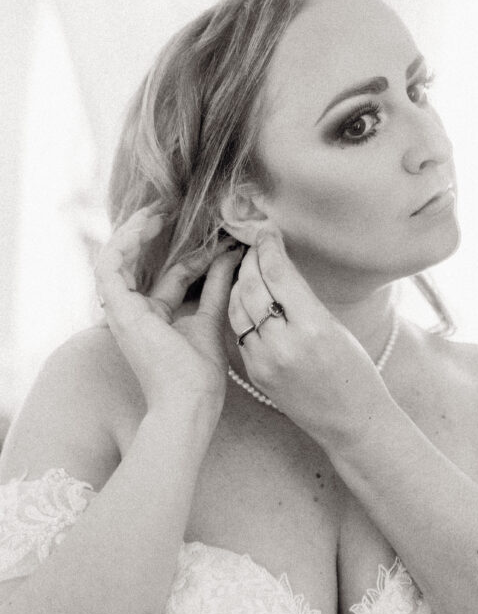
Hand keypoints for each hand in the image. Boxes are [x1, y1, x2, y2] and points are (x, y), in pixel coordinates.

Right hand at [95, 207, 243, 421]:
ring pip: (116, 260)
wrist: (188, 404)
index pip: (173, 277)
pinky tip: (144, 224)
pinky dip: (123, 242)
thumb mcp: (211, 319)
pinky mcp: (117, 310)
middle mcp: (135, 314)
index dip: (195, 256)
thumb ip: (218, 287)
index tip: (222, 242)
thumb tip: (232, 255)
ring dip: (133, 232)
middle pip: (138, 264)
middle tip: (171, 208)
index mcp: (157, 320)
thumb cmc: (199, 377)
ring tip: (156, 210)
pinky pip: (109, 266)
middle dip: (151, 234)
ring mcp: (122, 312)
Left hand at [227, 229, 391, 447]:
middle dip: (250, 259)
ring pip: (238, 307)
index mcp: (313, 326)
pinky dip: (240, 308)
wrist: (351, 421)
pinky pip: (239, 331)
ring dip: (239, 281)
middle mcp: (284, 343)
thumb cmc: (354, 369)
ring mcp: (265, 361)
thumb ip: (303, 296)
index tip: (266, 230)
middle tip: (255, 243)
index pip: (278, 273)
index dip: (268, 246)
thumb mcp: (335, 325)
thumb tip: (278, 263)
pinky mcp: (254, 373)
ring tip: (248, 266)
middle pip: (252, 286)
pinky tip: (246, 296)